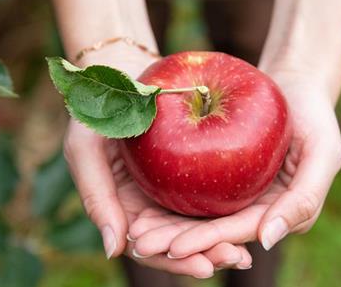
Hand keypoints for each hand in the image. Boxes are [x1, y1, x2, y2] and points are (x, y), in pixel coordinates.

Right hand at [63, 45, 252, 277]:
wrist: (121, 74)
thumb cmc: (96, 110)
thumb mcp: (86, 148)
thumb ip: (96, 197)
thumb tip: (114, 249)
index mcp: (126, 210)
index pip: (151, 247)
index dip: (176, 261)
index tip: (204, 266)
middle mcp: (151, 206)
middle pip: (182, 242)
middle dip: (208, 255)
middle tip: (237, 258)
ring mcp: (173, 190)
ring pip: (200, 224)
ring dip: (224, 239)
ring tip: (248, 250)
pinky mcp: (193, 170)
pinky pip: (212, 193)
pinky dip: (230, 208)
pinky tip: (255, 215)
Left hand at [127, 68, 340, 258]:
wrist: (295, 85)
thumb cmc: (315, 116)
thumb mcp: (322, 153)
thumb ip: (304, 198)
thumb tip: (268, 239)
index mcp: (280, 214)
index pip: (239, 232)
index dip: (207, 241)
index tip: (173, 247)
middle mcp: (256, 210)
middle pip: (213, 231)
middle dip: (177, 241)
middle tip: (141, 244)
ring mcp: (237, 194)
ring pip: (199, 216)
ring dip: (167, 227)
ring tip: (135, 234)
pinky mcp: (222, 176)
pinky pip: (193, 190)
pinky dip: (169, 201)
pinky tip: (142, 204)